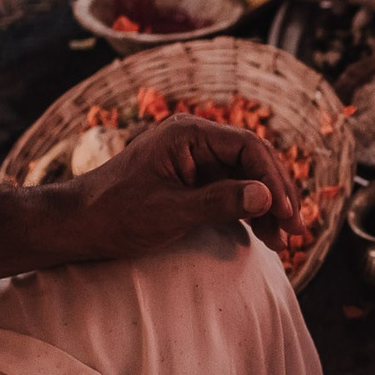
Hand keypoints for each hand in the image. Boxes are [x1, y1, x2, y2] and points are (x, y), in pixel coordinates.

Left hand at [57, 116, 305, 262]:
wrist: (79, 225)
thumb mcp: (170, 211)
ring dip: (267, 207)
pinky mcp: (192, 181)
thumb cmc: (116, 214)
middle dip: (276, 196)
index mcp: (187, 134)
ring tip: (283, 240)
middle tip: (296, 230)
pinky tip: (264, 233)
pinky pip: (231, 191)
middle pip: (253, 162)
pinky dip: (249, 212)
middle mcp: (194, 140)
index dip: (273, 181)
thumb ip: (220, 202)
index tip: (286, 214)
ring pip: (246, 178)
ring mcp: (194, 160)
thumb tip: (266, 196)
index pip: (248, 148)